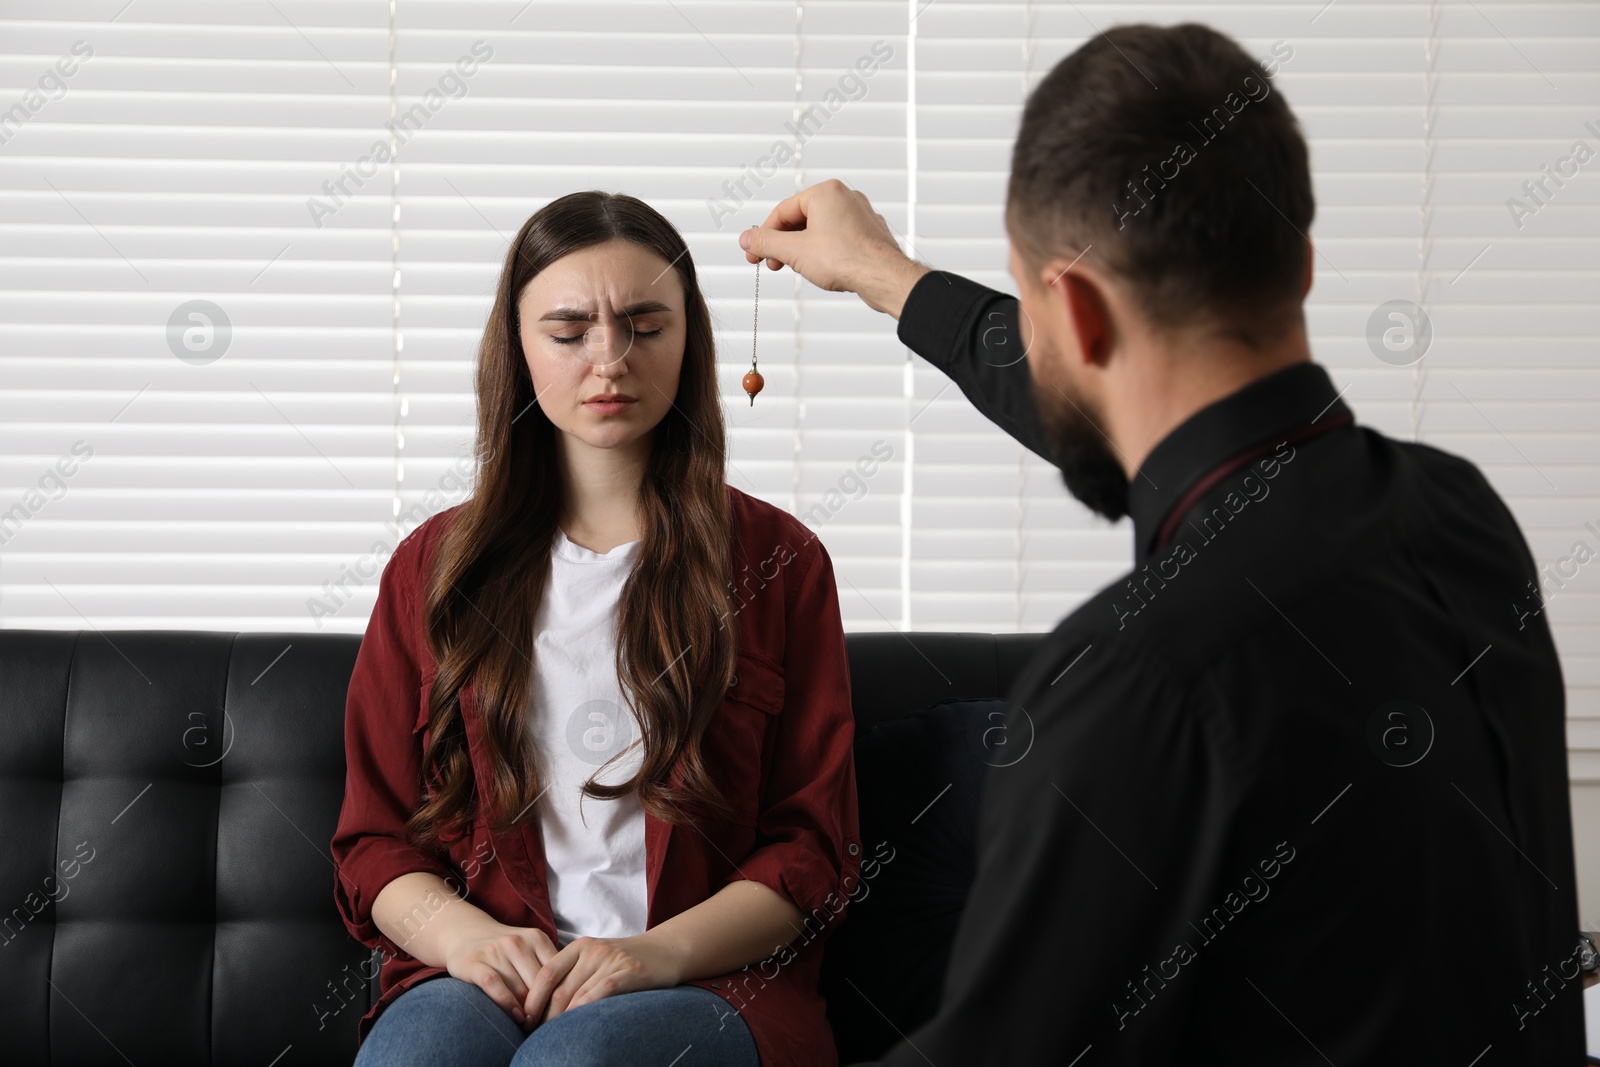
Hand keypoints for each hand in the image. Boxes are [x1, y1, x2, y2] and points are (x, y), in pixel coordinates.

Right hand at [440, 921, 559, 1030]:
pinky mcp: (475, 963)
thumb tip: (569, 1000)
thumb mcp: (530, 951)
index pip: (557, 972)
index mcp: (536, 938)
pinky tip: (515, 1017)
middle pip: (540, 983)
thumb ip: (548, 969)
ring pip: (520, 988)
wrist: (466, 934)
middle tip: (548, 1025)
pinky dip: (507, 1003)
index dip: (562, 996)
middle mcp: (517, 942)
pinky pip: (495, 985)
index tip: (564, 1014)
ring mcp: (495, 951)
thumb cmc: (505, 951)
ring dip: (528, 1011)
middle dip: (546, 1007)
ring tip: (532, 1026)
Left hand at [521, 932, 683, 1025]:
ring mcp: (611, 961)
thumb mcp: (598, 960)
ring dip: (560, 1021)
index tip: (524, 1018)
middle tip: (533, 1034)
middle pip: (559, 989)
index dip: (532, 998)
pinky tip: (576, 1026)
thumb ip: (575, 974)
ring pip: (576, 996)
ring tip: (551, 1037)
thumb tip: (545, 1004)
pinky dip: (584, 1012)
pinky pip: (599, 994)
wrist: (666, 951)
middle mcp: (593, 951)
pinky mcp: (628, 973)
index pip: (547, 972)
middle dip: (543, 1015)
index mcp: (580, 947)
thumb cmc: (627, 961)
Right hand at [739, 178, 929, 318]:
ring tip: (794, 268)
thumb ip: (766, 243)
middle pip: (801, 219)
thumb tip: (747, 239)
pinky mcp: (869, 234)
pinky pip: (838, 239)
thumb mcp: (794, 252)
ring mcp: (860, 215)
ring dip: (802, 249)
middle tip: (771, 263)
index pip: (783, 211)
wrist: (884, 277)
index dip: (764, 235)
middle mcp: (845, 197)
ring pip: (820, 230)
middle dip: (783, 244)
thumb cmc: (846, 259)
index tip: (753, 253)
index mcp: (825, 192)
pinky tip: (820, 269)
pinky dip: (824, 252)